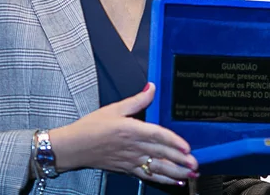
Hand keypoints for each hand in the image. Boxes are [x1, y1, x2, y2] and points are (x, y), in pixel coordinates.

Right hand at [49, 82, 196, 185]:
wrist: (73, 147)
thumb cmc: (91, 127)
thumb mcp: (115, 108)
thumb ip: (137, 100)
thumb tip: (152, 87)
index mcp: (132, 130)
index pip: (158, 136)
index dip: (174, 142)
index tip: (187, 148)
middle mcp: (133, 147)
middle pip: (161, 154)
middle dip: (180, 161)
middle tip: (195, 164)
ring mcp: (131, 160)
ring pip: (157, 168)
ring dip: (175, 173)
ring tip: (190, 175)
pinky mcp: (127, 169)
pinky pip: (148, 176)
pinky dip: (162, 180)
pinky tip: (175, 182)